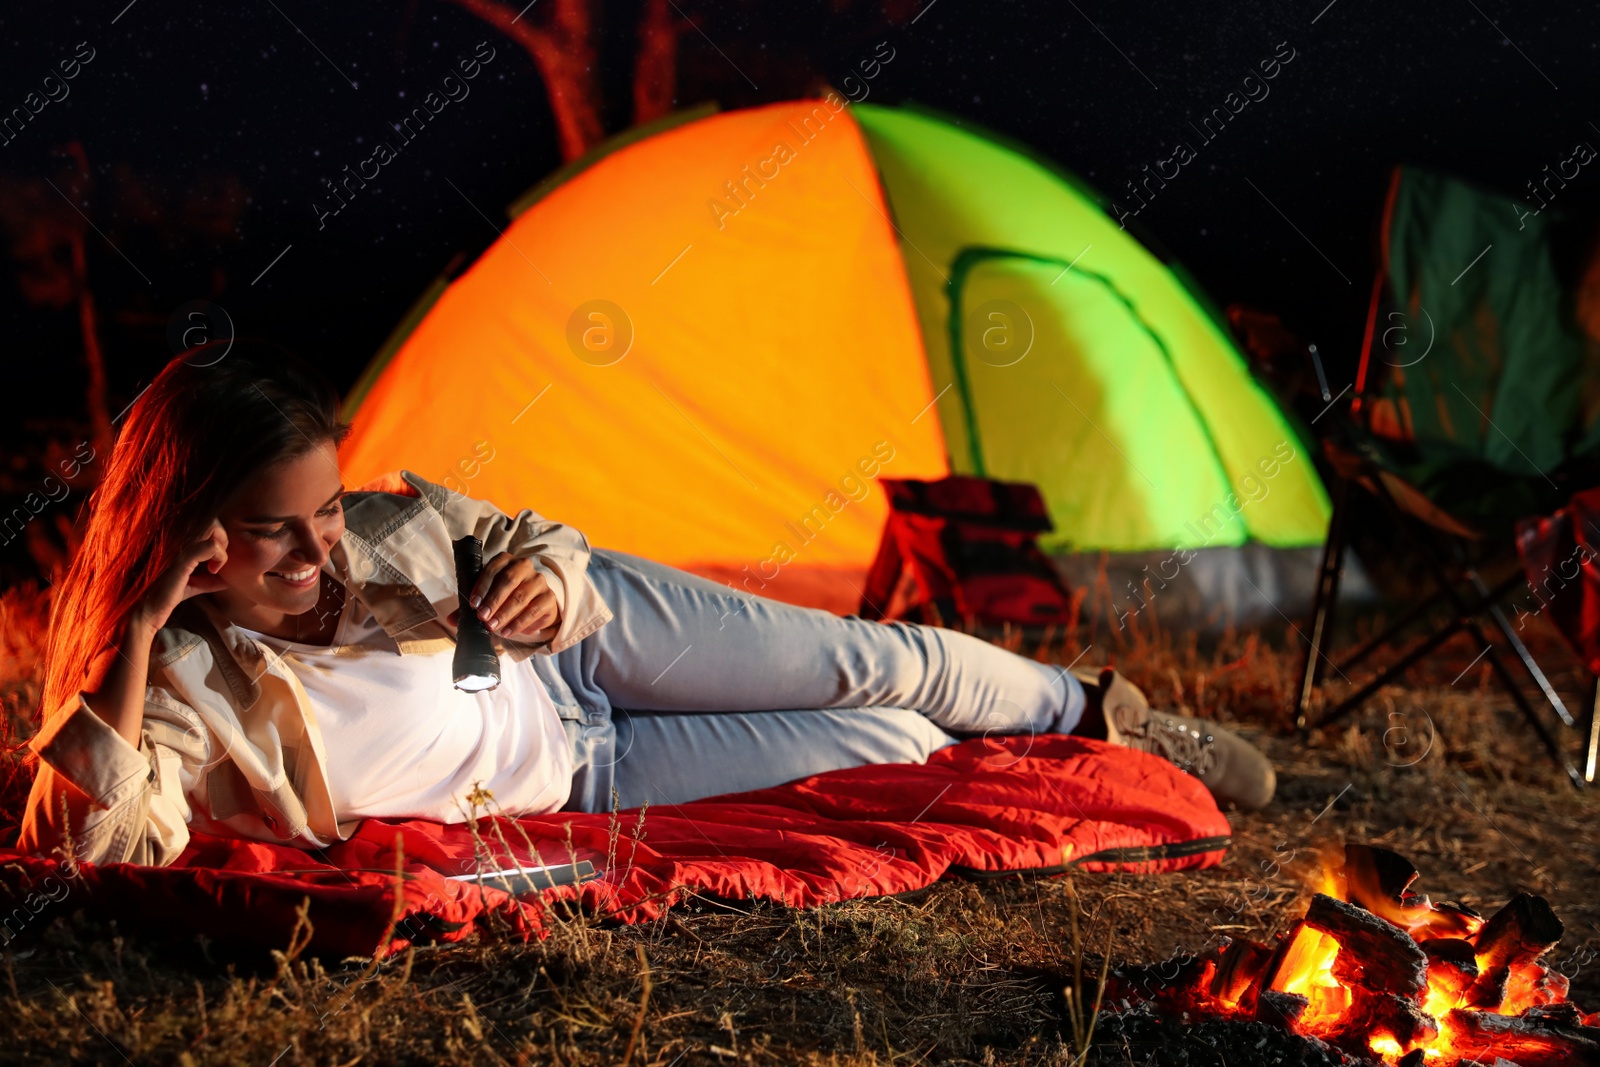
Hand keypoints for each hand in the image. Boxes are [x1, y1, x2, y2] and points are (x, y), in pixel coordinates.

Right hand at [130, 519, 229, 634]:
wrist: (146, 610)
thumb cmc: (166, 595)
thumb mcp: (192, 583)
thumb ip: (210, 578)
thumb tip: (229, 579)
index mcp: (176, 537)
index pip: (205, 520)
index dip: (217, 535)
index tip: (215, 557)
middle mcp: (175, 535)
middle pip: (211, 519)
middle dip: (222, 537)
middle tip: (218, 558)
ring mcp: (177, 544)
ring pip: (213, 526)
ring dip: (222, 545)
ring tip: (216, 564)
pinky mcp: (181, 557)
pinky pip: (212, 545)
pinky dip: (221, 557)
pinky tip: (213, 571)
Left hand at [446, 552, 559, 641]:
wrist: (534, 603)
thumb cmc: (506, 596)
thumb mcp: (488, 596)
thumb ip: (472, 605)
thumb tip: (452, 620)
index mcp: (505, 561)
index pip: (493, 569)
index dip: (482, 586)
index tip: (473, 605)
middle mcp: (524, 566)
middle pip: (509, 580)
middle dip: (494, 601)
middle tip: (483, 618)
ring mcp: (539, 581)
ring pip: (522, 596)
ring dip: (505, 614)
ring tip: (493, 627)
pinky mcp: (549, 598)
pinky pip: (535, 610)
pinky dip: (520, 623)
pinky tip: (508, 631)